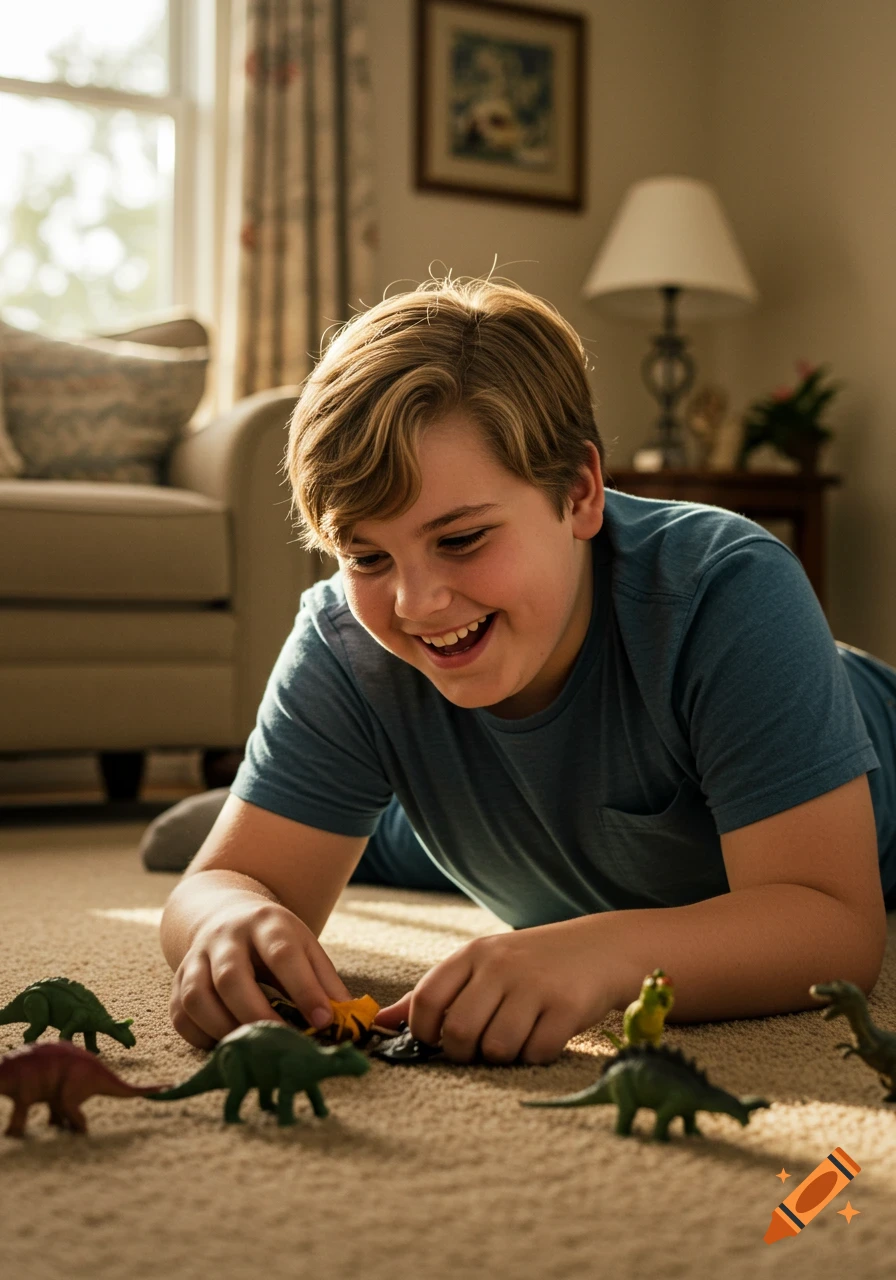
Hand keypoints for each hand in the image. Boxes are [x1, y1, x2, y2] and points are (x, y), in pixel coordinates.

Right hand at [169, 899, 351, 1049]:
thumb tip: (344, 1022)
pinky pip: (179, 1014)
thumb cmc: (276, 941)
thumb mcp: (305, 947)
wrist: (227, 916)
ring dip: (225, 1029)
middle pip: (231, 976)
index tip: (322, 1021)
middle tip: (282, 1043)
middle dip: (256, 1015)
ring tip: (252, 1048)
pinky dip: (200, 1036)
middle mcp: (226, 937)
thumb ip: (325, 982)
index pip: (282, 953)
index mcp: (265, 923)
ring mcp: (197, 957)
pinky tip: (226, 1044)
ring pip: (198, 997)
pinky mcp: (178, 980)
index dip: (303, 989)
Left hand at [375, 917, 620, 1065]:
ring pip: (496, 1048)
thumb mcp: (483, 965)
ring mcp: (534, 985)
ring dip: (502, 1057)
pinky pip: (535, 1053)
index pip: (427, 999)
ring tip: (515, 1039)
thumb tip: (382, 1022)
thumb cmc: (532, 963)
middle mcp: (500, 966)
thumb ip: (437, 993)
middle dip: (464, 1053)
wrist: (603, 948)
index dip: (424, 1032)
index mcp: (473, 954)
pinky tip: (544, 1035)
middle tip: (481, 1048)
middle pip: (458, 1031)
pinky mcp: (566, 1007)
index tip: (438, 1041)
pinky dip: (535, 1056)